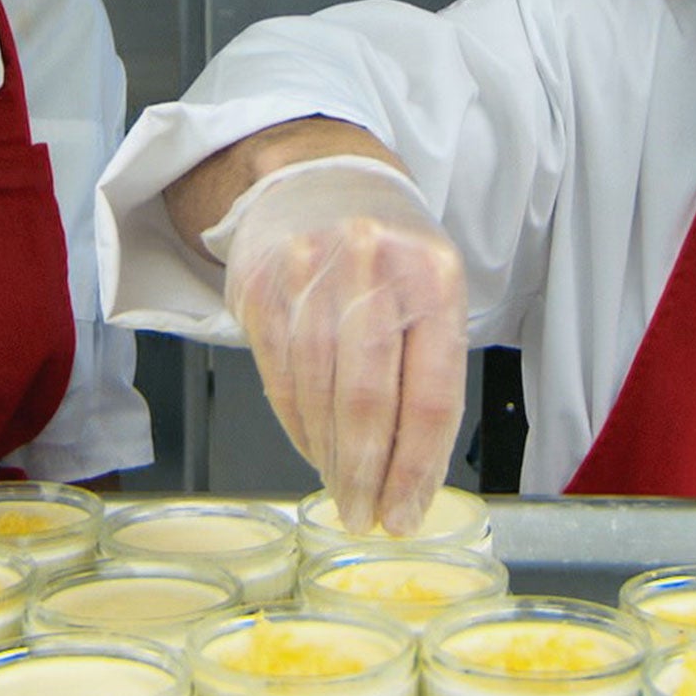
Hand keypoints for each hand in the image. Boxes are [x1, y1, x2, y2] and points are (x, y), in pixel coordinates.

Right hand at [210, 157, 466, 535]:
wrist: (315, 178)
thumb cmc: (387, 249)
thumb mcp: (432, 291)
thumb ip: (430, 372)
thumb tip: (415, 476)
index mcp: (434, 276)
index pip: (430, 393)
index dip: (417, 467)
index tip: (406, 514)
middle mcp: (373, 270)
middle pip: (368, 401)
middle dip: (368, 475)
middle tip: (367, 517)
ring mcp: (311, 275)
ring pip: (318, 395)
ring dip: (330, 458)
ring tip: (343, 491)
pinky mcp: (262, 287)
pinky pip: (279, 378)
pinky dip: (297, 425)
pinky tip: (313, 447)